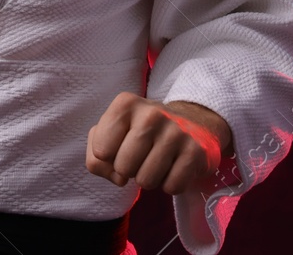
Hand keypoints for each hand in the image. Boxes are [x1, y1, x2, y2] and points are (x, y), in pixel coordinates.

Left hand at [85, 93, 230, 194]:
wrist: (192, 124)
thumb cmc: (141, 133)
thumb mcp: (112, 134)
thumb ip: (96, 158)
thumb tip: (117, 177)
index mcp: (125, 104)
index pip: (100, 151)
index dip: (108, 158)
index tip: (121, 148)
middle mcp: (151, 113)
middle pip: (123, 168)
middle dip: (129, 170)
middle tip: (142, 156)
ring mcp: (176, 131)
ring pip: (146, 181)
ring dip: (149, 179)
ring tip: (157, 161)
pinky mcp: (196, 151)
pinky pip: (172, 187)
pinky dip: (170, 185)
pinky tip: (174, 166)